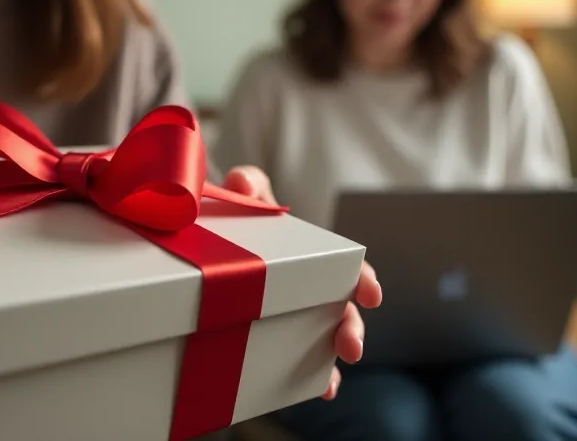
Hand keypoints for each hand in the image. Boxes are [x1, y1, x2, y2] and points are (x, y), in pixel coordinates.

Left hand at [222, 166, 382, 400]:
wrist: (206, 240)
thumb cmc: (237, 215)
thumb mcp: (243, 195)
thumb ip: (249, 185)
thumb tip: (242, 185)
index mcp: (311, 251)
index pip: (347, 265)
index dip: (362, 278)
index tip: (371, 294)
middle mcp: (311, 285)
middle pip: (341, 309)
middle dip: (351, 328)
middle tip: (351, 346)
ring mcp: (295, 313)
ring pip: (324, 338)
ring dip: (332, 359)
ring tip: (330, 380)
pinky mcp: (274, 336)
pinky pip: (298, 361)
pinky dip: (313, 378)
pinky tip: (319, 391)